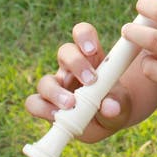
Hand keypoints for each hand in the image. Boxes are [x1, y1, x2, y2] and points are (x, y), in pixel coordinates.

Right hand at [25, 22, 131, 142]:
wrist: (107, 122)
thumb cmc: (114, 104)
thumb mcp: (122, 103)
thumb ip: (118, 103)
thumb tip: (110, 107)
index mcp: (91, 57)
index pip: (83, 34)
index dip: (84, 36)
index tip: (92, 50)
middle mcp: (71, 68)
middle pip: (64, 52)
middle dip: (76, 63)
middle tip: (91, 81)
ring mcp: (56, 86)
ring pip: (45, 80)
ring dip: (56, 92)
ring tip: (71, 104)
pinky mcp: (46, 105)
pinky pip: (34, 102)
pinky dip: (43, 109)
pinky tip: (57, 116)